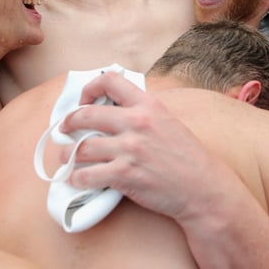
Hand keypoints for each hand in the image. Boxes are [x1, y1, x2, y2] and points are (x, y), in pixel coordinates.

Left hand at [60, 72, 224, 221]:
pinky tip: (77, 179)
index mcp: (148, 105)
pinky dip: (76, 178)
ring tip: (68, 159)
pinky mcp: (125, 174)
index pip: (109, 80)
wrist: (203, 188)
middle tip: (64, 130)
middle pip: (86, 115)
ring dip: (68, 154)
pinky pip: (87, 175)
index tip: (82, 101)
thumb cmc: (187, 157)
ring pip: (82, 147)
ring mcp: (130, 149)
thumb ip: (142, 113)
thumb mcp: (168, 121)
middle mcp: (137, 122)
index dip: (88, 89)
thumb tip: (112, 109)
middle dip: (68, 123)